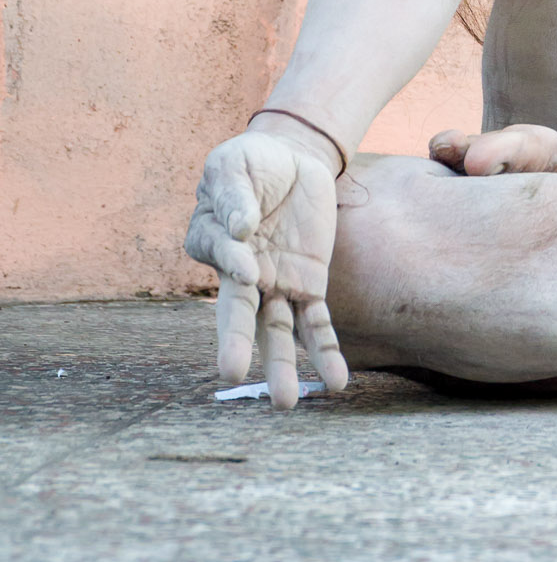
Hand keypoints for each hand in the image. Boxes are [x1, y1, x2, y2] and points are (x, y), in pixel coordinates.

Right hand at [185, 131, 349, 407]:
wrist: (292, 158)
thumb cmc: (252, 162)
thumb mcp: (236, 163)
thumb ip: (235, 192)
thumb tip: (240, 226)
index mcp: (214, 241)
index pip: (221, 255)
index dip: (233, 261)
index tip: (247, 265)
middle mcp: (242, 274)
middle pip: (239, 312)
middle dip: (236, 342)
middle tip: (231, 375)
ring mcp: (276, 284)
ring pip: (278, 331)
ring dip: (282, 366)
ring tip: (285, 404)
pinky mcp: (309, 284)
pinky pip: (317, 323)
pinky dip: (325, 351)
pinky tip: (337, 382)